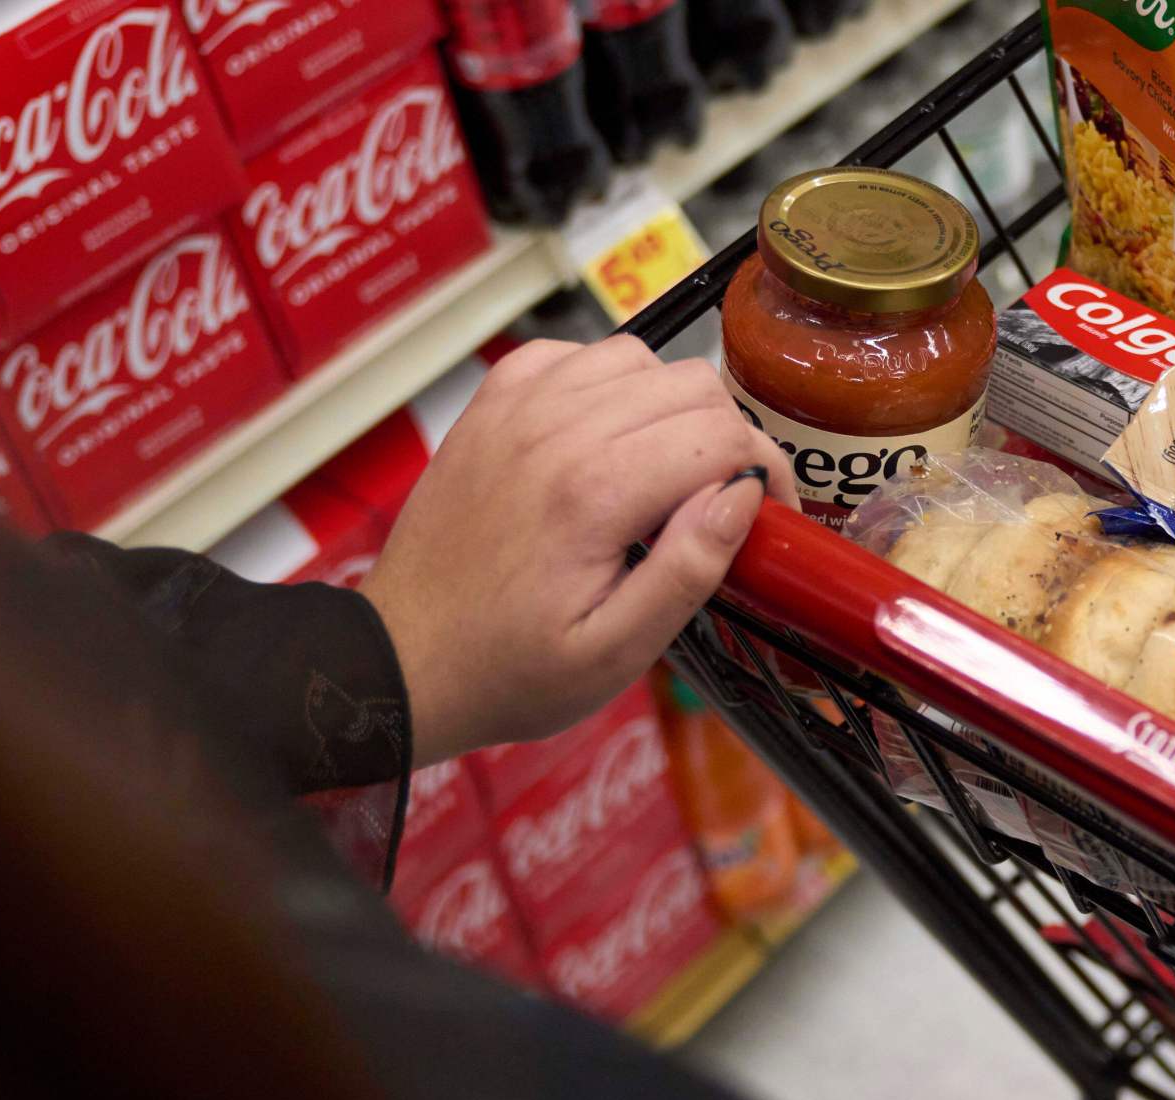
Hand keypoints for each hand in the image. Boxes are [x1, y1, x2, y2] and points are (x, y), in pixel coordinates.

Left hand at [361, 337, 798, 763]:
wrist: (405, 659)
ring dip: (671, 406)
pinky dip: (607, 384)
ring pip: (638, 357)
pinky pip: (574, 355)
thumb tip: (743, 495)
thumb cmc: (512, 669)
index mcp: (594, 492)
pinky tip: (606, 437)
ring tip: (667, 469)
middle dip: (728, 437)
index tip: (769, 513)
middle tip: (723, 499)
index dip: (767, 470)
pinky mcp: (491, 406)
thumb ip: (688, 569)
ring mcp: (515, 408)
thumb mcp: (617, 652)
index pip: (723, 434)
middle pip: (690, 385)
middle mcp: (554, 430)